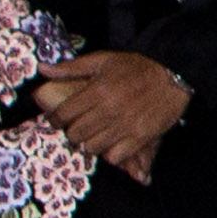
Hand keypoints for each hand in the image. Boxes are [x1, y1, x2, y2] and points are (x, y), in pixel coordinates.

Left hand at [29, 50, 190, 180]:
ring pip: (92, 147)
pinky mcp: (140, 137)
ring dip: (90, 143)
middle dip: (73, 132)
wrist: (173, 74)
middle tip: (78, 127)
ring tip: (95, 135)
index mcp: (97, 91)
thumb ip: (71, 67)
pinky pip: (115, 157)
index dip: (55, 119)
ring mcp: (125, 126)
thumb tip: (43, 69)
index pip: (64, 114)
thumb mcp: (103, 60)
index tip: (58, 119)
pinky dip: (110, 153)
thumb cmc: (137, 67)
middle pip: (75, 134)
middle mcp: (108, 110)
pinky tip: (112, 143)